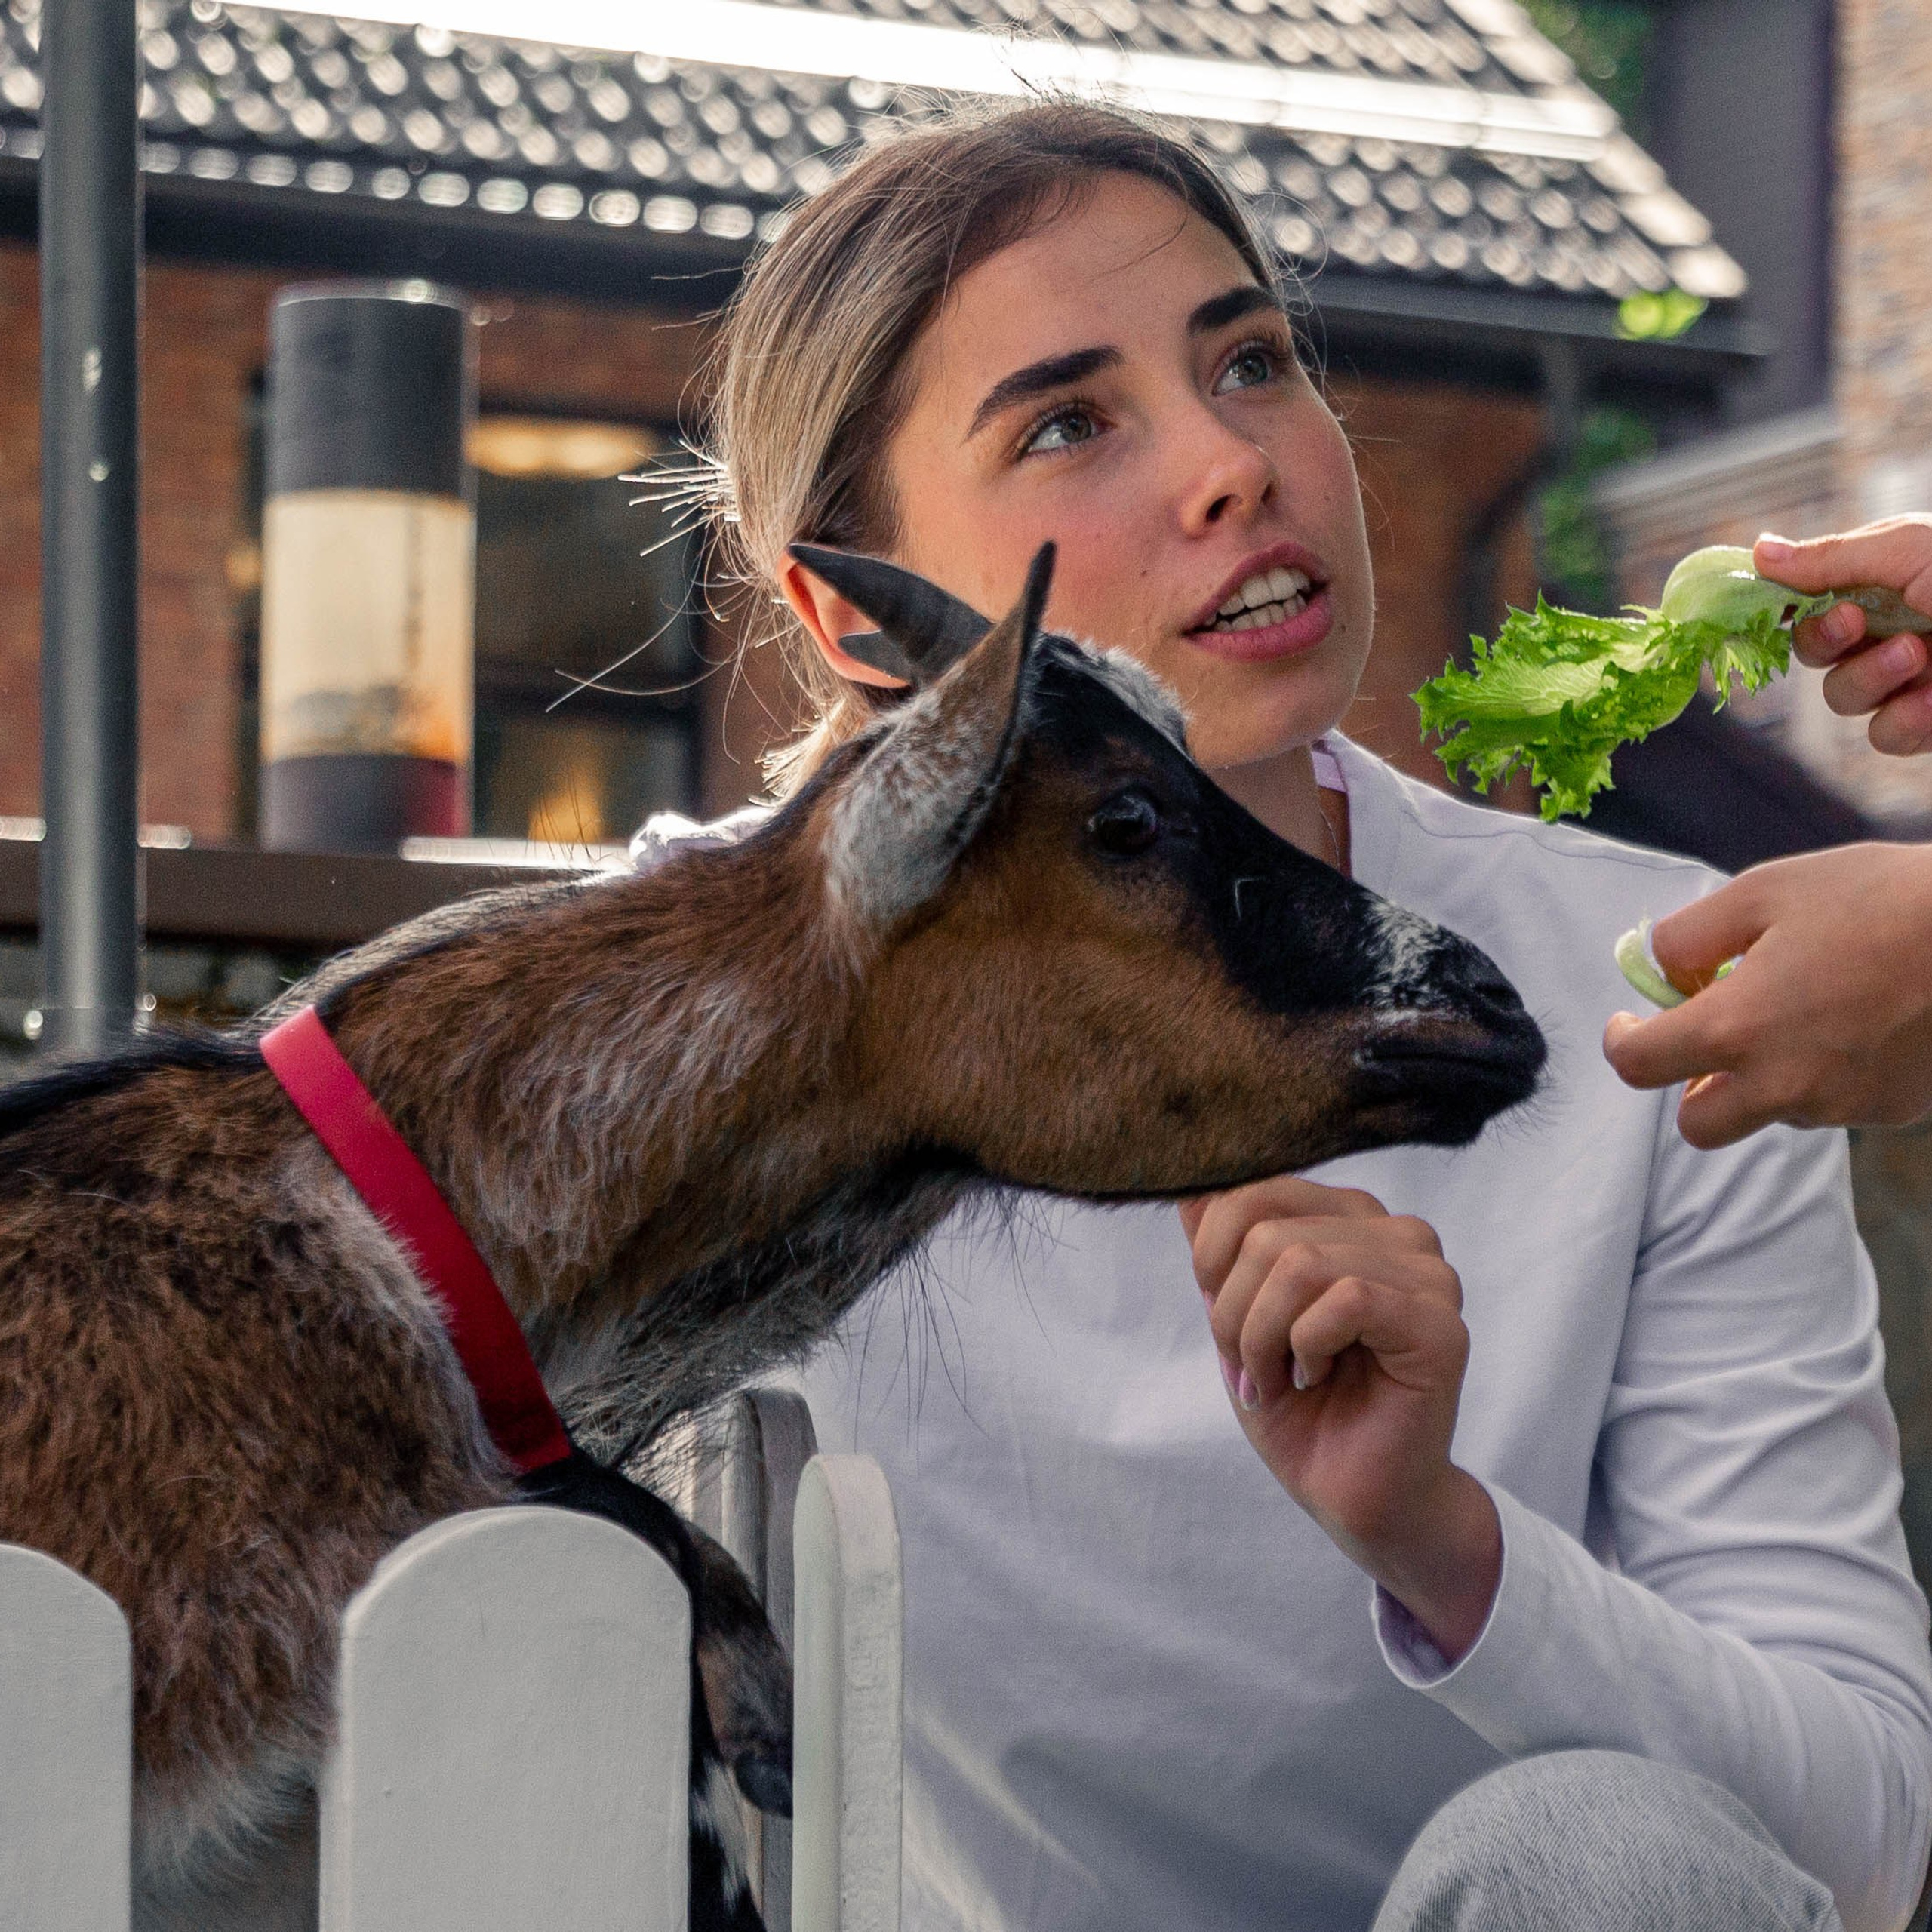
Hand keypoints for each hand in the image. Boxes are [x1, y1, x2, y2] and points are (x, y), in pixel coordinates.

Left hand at [1179, 1177, 1499, 1660]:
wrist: (1354, 1498)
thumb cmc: (1302, 1409)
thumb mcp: (1238, 1316)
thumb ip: (1219, 1249)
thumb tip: (1188, 1185)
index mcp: (1351, 1218)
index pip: (1257, 1187)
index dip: (1212, 1252)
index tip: (1214, 1312)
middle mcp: (1397, 1233)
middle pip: (1268, 1231)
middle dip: (1232, 1311)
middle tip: (1247, 1369)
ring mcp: (1427, 1275)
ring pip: (1300, 1264)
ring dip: (1263, 1337)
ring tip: (1274, 1380)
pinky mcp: (1439, 1324)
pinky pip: (1346, 1299)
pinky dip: (1305, 1347)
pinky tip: (1312, 1378)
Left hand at [1603, 844, 1931, 1145]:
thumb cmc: (1875, 898)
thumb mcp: (1763, 890)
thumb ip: (1691, 935)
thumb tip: (1662, 968)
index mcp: (1736, 1029)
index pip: (1638, 1066)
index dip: (1622, 1041)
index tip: (1629, 1022)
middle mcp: (1783, 1085)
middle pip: (1699, 1125)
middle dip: (1692, 1087)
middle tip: (1708, 1040)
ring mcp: (1841, 1106)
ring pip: (1771, 1112)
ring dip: (1765, 1076)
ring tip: (1803, 1008)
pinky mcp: (1891, 1109)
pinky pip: (1834, 1104)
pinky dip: (1825, 1074)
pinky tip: (1857, 1020)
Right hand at [1756, 524, 1931, 754]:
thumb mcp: (1907, 548)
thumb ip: (1830, 558)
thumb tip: (1758, 550)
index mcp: (1886, 583)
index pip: (1811, 601)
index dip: (1790, 608)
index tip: (1786, 604)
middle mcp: (1893, 630)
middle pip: (1816, 653)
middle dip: (1828, 640)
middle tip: (1857, 624)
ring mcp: (1912, 680)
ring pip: (1844, 697)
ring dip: (1870, 679)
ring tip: (1919, 658)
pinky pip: (1885, 734)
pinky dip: (1906, 719)